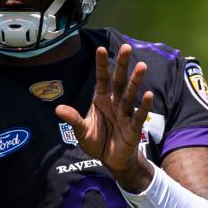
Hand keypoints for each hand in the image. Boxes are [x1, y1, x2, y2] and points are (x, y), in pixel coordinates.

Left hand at [54, 44, 153, 191]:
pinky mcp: (134, 127)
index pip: (101, 79)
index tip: (100, 48)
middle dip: (122, 65)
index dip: (101, 65)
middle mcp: (114, 102)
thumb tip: (58, 109)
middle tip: (127, 47)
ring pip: (130, 94)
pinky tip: (149, 95)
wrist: (112, 160)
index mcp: (101, 100)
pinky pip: (139, 115)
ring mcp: (125, 113)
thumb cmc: (97, 141)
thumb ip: (73, 120)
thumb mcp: (82, 131)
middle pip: (119, 81)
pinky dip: (144, 106)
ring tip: (142, 66)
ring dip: (136, 81)